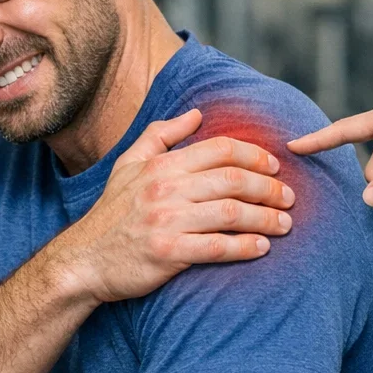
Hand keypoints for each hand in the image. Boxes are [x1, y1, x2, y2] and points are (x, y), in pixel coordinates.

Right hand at [54, 108, 294, 303]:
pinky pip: (217, 247)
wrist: (83, 259)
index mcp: (161, 165)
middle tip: (289, 198)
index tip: (275, 166)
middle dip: (270, 188)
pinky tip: (262, 248)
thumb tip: (196, 113)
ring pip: (232, 213)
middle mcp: (165, 189)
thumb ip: (161, 134)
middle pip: (233, 180)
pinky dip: (245, 247)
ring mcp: (166, 221)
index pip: (220, 150)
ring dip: (266, 219)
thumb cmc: (111, 214)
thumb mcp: (128, 164)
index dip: (255, 155)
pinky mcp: (167, 254)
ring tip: (284, 225)